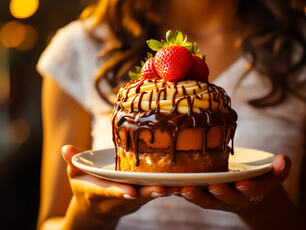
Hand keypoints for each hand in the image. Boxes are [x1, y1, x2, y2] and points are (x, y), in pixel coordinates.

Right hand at [61, 145, 177, 228]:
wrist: (95, 211)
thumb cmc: (84, 188)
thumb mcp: (75, 176)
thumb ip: (73, 162)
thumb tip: (65, 148)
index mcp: (100, 192)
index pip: (109, 192)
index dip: (119, 192)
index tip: (130, 192)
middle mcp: (119, 198)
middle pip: (136, 196)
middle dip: (149, 193)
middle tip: (163, 189)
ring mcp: (133, 199)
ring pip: (151, 195)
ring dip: (166, 191)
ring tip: (181, 185)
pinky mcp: (144, 196)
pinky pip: (158, 192)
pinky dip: (171, 188)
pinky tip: (186, 181)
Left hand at [179, 154, 290, 213]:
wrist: (251, 197)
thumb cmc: (261, 182)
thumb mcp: (273, 176)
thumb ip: (280, 169)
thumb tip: (285, 159)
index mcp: (252, 193)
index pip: (252, 192)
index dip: (249, 189)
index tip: (242, 183)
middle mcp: (234, 198)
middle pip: (224, 199)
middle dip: (214, 194)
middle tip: (203, 187)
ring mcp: (219, 198)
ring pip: (204, 199)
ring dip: (192, 194)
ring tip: (178, 188)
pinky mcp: (206, 195)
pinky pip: (193, 193)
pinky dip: (181, 190)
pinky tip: (168, 183)